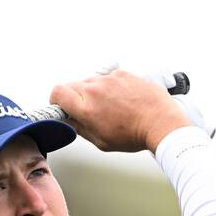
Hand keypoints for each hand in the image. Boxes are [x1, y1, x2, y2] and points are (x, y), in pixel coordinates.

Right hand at [49, 69, 191, 152]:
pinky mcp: (122, 73)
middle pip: (72, 86)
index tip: (60, 106)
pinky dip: (109, 87)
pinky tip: (120, 99)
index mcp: (87, 108)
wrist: (160, 122)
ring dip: (93, 92)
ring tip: (108, 106)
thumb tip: (69, 121)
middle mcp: (95, 89)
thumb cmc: (134, 134)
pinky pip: (107, 78)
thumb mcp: (101, 142)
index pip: (57, 93)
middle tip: (86, 110)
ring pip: (90, 81)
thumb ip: (80, 129)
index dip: (56, 100)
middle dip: (74, 98)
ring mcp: (109, 79)